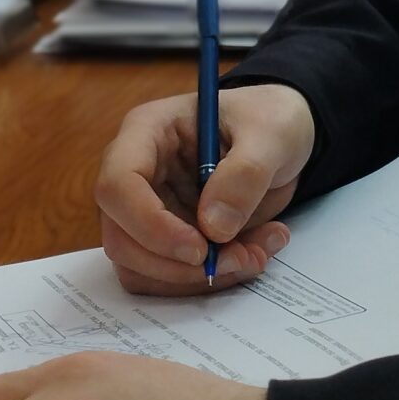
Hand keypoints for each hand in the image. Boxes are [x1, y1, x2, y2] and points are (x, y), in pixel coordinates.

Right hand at [95, 83, 316, 293]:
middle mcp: (137, 175)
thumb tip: (213, 227)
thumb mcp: (272, 134)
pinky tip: (251, 253)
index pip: (117, 186)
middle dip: (177, 264)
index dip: (149, 225)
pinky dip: (210, 279)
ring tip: (254, 254)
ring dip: (197, 277)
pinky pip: (170, 276)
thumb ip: (246, 174)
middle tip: (240, 258)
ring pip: (141, 267)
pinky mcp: (166, 239)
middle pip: (121, 237)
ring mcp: (147, 210)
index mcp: (147, 132)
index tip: (200, 248)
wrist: (280, 139)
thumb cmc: (268, 120)